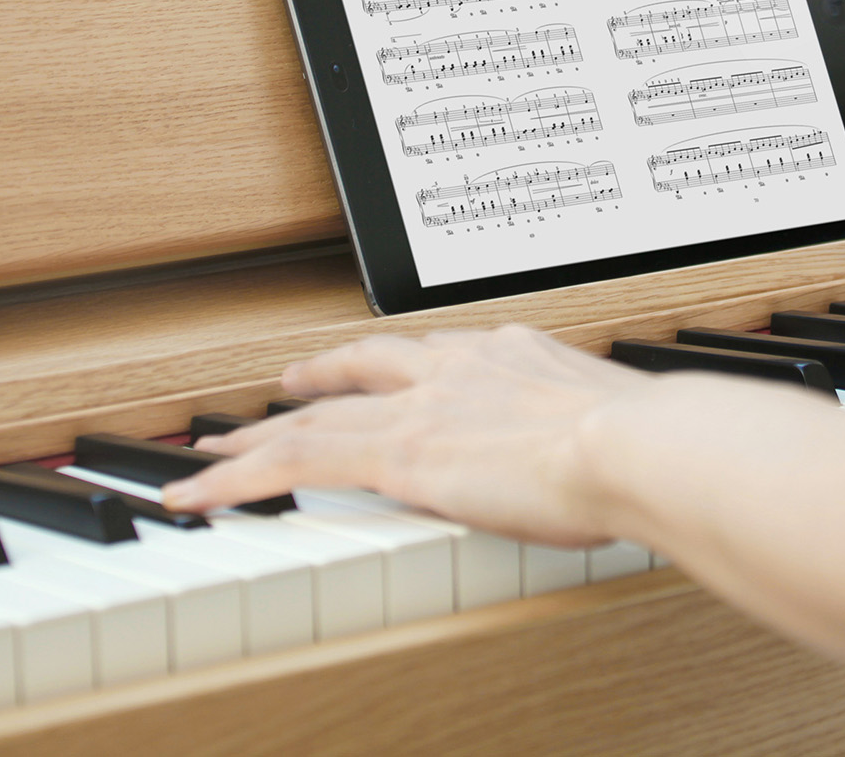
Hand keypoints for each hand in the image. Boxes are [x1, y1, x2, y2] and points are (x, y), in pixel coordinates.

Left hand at [160, 325, 656, 544]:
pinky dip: (236, 478)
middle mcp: (453, 367)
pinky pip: (292, 463)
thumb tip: (603, 452)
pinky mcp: (395, 454)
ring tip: (214, 447)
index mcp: (506, 352)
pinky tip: (201, 491)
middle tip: (278, 390)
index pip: (427, 354)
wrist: (634, 444)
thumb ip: (586, 427)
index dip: (388, 365)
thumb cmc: (643, 445)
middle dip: (313, 381)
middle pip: (358, 371)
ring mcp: (418, 408)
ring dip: (256, 433)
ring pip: (311, 415)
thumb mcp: (611, 419)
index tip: (373, 373)